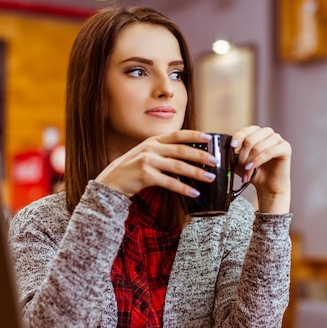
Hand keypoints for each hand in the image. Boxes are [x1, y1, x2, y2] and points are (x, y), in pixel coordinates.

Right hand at [96, 130, 216, 197]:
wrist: (111, 181)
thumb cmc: (132, 169)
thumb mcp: (146, 154)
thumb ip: (163, 152)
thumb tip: (188, 155)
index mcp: (153, 140)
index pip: (178, 135)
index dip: (194, 136)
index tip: (209, 138)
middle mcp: (151, 148)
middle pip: (181, 150)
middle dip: (200, 156)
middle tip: (215, 161)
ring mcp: (147, 161)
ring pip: (178, 166)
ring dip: (196, 172)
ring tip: (210, 178)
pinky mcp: (145, 176)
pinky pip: (170, 183)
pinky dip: (183, 188)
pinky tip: (194, 193)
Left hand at [230, 125, 290, 213]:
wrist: (268, 186)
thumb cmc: (255, 172)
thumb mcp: (240, 162)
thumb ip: (233, 155)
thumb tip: (224, 151)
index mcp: (257, 133)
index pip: (246, 130)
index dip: (238, 137)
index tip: (232, 146)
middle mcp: (268, 133)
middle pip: (251, 139)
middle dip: (243, 154)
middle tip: (240, 166)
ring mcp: (278, 139)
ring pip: (259, 146)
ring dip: (250, 160)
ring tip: (246, 171)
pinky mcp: (285, 148)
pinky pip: (269, 151)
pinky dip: (258, 160)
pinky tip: (252, 167)